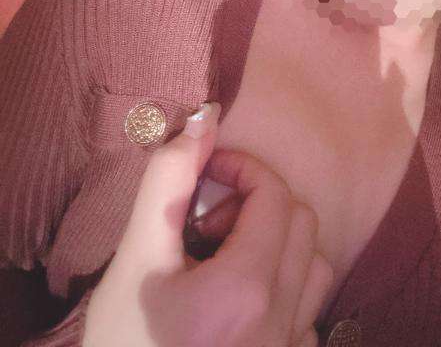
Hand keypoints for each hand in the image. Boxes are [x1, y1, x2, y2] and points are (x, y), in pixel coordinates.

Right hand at [82, 102, 333, 346]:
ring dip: (277, 244)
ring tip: (225, 259)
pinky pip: (308, 312)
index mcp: (248, 287)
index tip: (205, 175)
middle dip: (256, 203)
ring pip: (315, 268)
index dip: (241, 168)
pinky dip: (283, 288)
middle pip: (302, 223)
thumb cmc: (124, 346)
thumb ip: (169, 180)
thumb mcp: (135, 259)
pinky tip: (238, 301)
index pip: (275, 194)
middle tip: (207, 222)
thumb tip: (203, 117)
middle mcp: (283, 321)